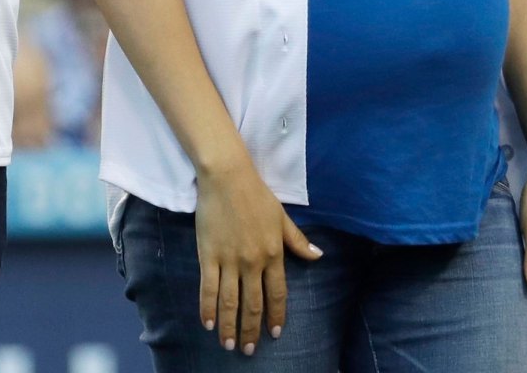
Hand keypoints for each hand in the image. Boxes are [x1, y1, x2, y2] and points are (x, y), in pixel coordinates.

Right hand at [196, 160, 322, 353]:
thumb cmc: (255, 193)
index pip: (277, 293)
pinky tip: (208, 324)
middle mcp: (253, 262)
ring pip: (230, 301)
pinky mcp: (208, 254)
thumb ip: (298, 241)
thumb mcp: (282, 216)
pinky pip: (208, 287)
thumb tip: (318, 256)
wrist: (226, 176)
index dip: (275, 315)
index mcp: (273, 254)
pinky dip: (208, 308)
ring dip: (230, 327)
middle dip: (251, 330)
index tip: (273, 333)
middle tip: (249, 350)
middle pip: (253, 304)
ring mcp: (230, 260)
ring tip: (229, 345)